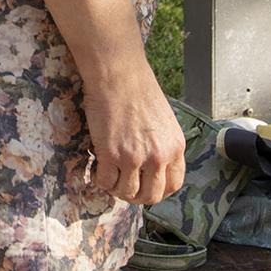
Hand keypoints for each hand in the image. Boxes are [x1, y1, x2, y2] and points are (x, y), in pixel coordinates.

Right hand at [82, 67, 185, 205]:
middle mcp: (158, 157)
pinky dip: (99, 179)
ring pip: (126, 193)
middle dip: (136, 196)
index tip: (145, 187)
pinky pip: (105, 181)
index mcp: (175, 148)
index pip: (172, 185)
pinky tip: (96, 169)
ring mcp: (134, 157)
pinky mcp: (110, 153)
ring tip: (108, 176)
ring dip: (116, 189)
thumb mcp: (164, 121)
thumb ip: (162, 145)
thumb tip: (151, 166)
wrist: (119, 74)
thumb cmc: (138, 90)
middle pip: (150, 196)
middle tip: (123, 186)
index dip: (157, 191)